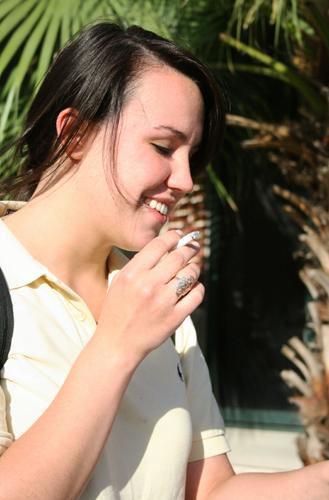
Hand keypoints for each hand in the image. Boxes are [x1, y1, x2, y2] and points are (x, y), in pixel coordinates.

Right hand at [96, 230, 203, 363]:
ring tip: (193, 268)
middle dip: (190, 249)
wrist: (117, 344)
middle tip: (193, 247)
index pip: (159, 245)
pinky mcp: (175, 317)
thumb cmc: (117, 312)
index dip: (173, 236)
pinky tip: (194, 287)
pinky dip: (198, 288)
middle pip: (179, 256)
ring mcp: (163, 302)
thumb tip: (164, 247)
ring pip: (191, 274)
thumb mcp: (120, 282)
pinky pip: (196, 295)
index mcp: (133, 274)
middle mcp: (148, 285)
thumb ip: (140, 264)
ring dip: (195, 268)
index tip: (179, 236)